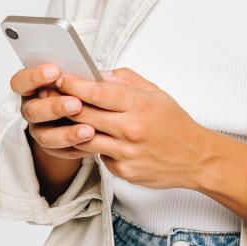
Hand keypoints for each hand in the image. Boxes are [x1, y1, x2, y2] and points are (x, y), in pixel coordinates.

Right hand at [9, 64, 95, 160]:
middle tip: (76, 104)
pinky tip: (91, 140)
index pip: (20, 82)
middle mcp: (31, 109)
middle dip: (54, 107)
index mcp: (32, 87)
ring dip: (67, 133)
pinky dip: (75, 147)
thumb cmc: (80, 88)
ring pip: (45, 136)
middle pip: (32, 111)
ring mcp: (39, 130)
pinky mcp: (51, 147)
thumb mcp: (82, 77)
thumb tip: (103, 77)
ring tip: (89, 130)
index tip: (56, 71)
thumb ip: (84, 76)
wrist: (86, 112)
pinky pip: (59, 151)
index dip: (34, 77)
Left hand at [57, 67, 215, 189]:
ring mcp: (126, 153)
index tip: (60, 78)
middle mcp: (131, 129)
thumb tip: (98, 74)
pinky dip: (92, 146)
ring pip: (85, 138)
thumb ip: (126, 81)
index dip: (74, 84)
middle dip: (64, 103)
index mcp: (140, 105)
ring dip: (70, 128)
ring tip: (60, 118)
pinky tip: (88, 138)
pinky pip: (99, 156)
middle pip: (85, 115)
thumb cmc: (176, 124)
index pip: (98, 93)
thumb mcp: (156, 93)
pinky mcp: (124, 171)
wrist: (196, 158)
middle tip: (50, 95)